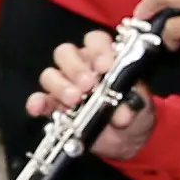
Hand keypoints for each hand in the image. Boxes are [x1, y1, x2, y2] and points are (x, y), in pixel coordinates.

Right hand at [31, 31, 153, 159]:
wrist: (125, 140)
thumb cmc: (133, 114)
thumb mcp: (141, 108)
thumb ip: (134, 106)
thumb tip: (122, 113)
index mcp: (103, 58)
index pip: (95, 40)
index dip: (98, 49)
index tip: (105, 67)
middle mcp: (81, 67)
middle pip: (66, 53)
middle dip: (76, 68)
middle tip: (88, 86)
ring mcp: (64, 86)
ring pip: (50, 74)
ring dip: (60, 86)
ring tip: (74, 101)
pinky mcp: (53, 107)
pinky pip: (40, 100)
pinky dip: (37, 103)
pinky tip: (38, 108)